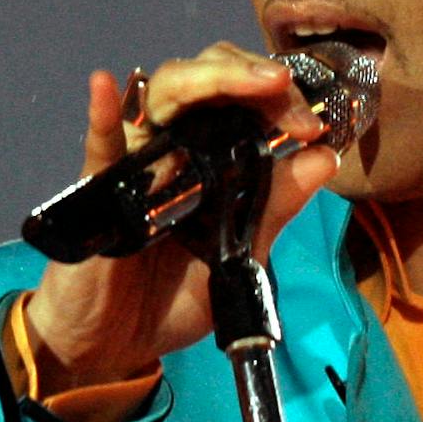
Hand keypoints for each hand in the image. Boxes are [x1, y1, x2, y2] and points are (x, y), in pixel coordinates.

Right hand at [25, 46, 340, 394]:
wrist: (115, 343)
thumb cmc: (174, 297)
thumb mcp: (240, 258)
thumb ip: (275, 209)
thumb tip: (324, 158)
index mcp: (217, 158)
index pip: (248, 102)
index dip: (282, 102)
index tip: (313, 126)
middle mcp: (179, 145)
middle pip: (209, 79)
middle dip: (251, 77)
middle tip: (285, 93)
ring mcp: (137, 160)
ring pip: (165, 94)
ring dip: (205, 79)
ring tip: (244, 80)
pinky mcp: (98, 189)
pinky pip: (100, 146)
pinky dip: (102, 115)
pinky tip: (104, 86)